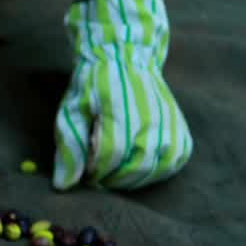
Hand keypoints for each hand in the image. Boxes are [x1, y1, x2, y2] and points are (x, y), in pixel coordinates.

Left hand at [53, 0, 191, 190]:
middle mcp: (152, 122)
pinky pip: (174, 162)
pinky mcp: (182, 132)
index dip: (92, 173)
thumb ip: (69, 149)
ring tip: (113, 170)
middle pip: (132, 170)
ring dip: (130, 179)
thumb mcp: (71, 113)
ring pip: (154, 171)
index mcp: (122, 115)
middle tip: (95, 172)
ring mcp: (171, 127)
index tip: (82, 171)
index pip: (109, 160)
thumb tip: (63, 186)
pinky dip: (154, 172)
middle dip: (109, 178)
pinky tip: (136, 166)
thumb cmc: (93, 87)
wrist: (125, 59)